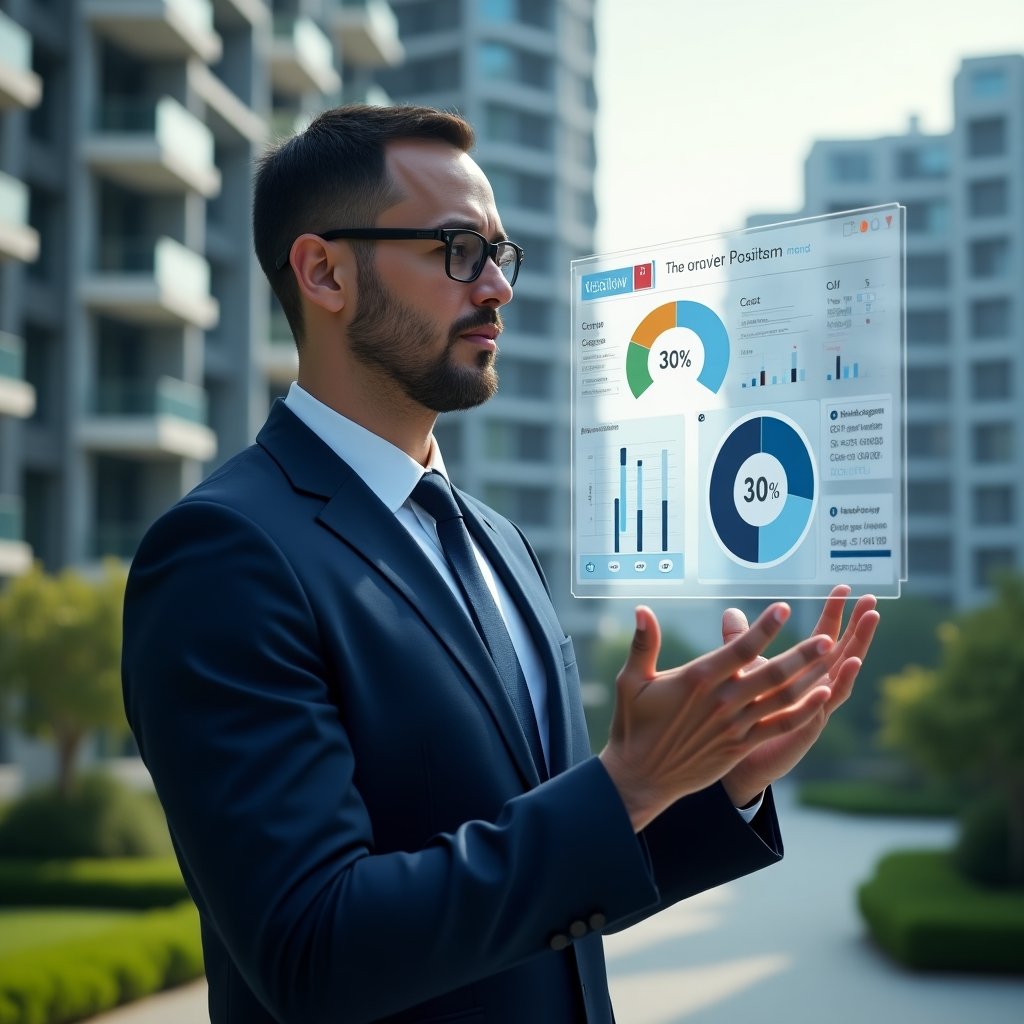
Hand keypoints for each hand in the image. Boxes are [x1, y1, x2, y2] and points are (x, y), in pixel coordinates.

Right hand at [599, 602, 837, 832]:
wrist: (642, 775)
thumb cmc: (634, 724)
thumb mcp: (632, 681)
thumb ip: (643, 644)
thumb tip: (642, 610)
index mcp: (697, 679)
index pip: (738, 649)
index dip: (763, 629)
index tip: (783, 609)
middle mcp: (722, 701)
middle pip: (769, 673)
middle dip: (801, 654)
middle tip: (827, 636)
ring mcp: (735, 725)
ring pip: (781, 698)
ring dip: (808, 678)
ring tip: (832, 658)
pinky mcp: (741, 745)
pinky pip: (779, 726)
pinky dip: (804, 711)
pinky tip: (823, 696)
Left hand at [719, 585, 880, 807]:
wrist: (735, 756)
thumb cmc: (743, 710)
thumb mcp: (743, 670)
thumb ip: (740, 642)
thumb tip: (731, 611)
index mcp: (803, 671)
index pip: (825, 636)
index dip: (835, 613)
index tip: (845, 588)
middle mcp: (814, 688)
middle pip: (842, 653)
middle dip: (858, 628)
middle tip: (872, 602)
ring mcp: (813, 709)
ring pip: (839, 679)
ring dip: (854, 653)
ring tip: (867, 632)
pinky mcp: (801, 730)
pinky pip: (820, 710)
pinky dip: (831, 692)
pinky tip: (839, 675)